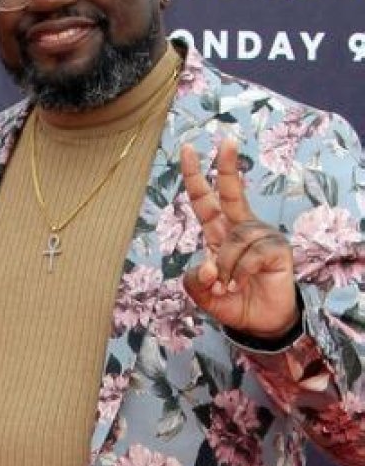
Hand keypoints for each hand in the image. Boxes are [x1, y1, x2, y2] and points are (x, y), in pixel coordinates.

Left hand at [180, 139, 298, 338]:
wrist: (259, 325)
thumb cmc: (231, 301)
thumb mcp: (201, 293)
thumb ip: (195, 279)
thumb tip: (207, 267)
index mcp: (218, 231)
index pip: (204, 199)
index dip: (195, 176)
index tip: (188, 149)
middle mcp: (239, 227)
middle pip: (231, 191)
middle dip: (226, 166)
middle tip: (226, 140)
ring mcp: (261, 236)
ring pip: (233, 239)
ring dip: (224, 267)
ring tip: (226, 287)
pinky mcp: (277, 250)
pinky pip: (250, 254)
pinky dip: (239, 273)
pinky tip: (240, 284)